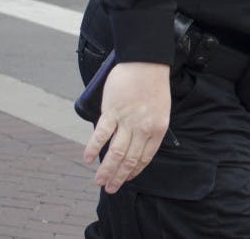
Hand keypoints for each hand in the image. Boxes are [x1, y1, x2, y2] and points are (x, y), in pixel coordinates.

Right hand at [83, 62, 170, 193]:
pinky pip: (101, 134)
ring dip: (106, 170)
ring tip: (98, 181)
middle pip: (129, 159)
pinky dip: (93, 148)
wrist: (146, 62)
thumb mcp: (161, 108)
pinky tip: (88, 158)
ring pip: (115, 152)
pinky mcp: (112, 111)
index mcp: (157, 129)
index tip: (127, 179)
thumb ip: (150, 125)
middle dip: (119, 177)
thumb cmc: (153, 82)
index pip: (145, 157)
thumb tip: (137, 139)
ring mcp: (127, 121)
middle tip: (110, 188)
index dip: (134, 171)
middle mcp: (143, 129)